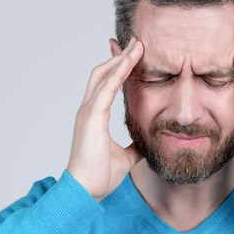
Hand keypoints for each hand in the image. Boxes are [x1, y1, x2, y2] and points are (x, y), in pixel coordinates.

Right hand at [67, 38, 143, 200]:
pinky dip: (118, 73)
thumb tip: (146, 143)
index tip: (131, 53)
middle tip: (137, 42)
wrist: (87, 190)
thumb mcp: (125, 157)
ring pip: (103, 75)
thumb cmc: (100, 175)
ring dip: (121, 59)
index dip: (117, 66)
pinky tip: (130, 62)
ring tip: (137, 45)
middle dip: (120, 56)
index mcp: (94, 116)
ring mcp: (88, 111)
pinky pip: (106, 89)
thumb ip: (134, 146)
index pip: (105, 83)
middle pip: (102, 72)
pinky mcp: (91, 117)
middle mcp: (88, 109)